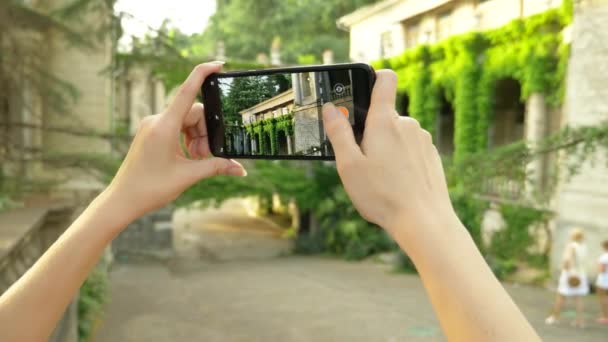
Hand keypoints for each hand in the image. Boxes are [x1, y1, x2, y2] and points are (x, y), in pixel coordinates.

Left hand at [106, 62, 246, 217]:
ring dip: (197, 137)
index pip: (187, 91)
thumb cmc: (151, 188)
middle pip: (194, 113)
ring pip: (186, 120)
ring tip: (195, 160)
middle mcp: (156, 120)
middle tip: (204, 157)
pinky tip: (187, 157)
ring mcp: (152, 125)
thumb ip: (216, 167)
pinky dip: (186, 139)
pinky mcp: (151, 132)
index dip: (203, 73)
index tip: (219, 64)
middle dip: (205, 132)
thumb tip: (241, 169)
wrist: (122, 200)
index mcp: (164, 126)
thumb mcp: (188, 176)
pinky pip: (176, 127)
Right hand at [322, 70, 452, 235]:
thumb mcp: (349, 165)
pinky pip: (411, 150)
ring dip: (387, 148)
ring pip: (398, 135)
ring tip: (380, 179)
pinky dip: (401, 161)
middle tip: (363, 162)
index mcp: (384, 122)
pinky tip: (397, 184)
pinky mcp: (432, 156)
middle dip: (371, 133)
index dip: (373, 78)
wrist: (423, 221)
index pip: (385, 80)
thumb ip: (339, 133)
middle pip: (384, 116)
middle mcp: (407, 124)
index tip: (362, 89)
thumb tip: (330, 108)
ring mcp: (423, 140)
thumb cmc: (382, 195)